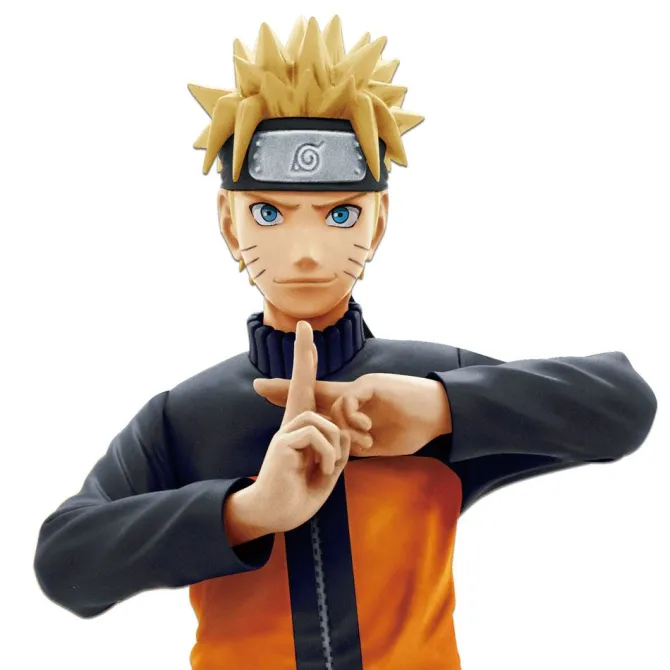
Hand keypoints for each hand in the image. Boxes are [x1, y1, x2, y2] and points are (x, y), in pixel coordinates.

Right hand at [241, 321, 351, 534]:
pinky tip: (322, 471)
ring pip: (318, 419)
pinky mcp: (281, 444)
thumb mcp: (327, 470)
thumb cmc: (299, 495)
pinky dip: (326, 454)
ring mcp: (283, 434)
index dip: (308, 368)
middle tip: (304, 326)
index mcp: (303, 430)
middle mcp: (290, 426)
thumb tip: (340, 431)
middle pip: (300, 385)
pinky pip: (313, 435)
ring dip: (333, 446)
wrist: (275, 518)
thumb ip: (335, 448)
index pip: (308, 393)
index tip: (309, 343)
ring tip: (328, 470)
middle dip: (302, 355)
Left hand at [253, 372, 451, 457]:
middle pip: (313, 390)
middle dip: (286, 389)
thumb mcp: (376, 442)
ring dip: (340, 427)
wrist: (439, 414)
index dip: (294, 399)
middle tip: (258, 387)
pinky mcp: (372, 385)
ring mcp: (361, 387)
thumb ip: (353, 444)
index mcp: (351, 407)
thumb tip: (335, 454)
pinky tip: (367, 433)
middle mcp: (352, 393)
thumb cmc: (412, 428)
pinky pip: (350, 401)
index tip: (266, 396)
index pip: (317, 401)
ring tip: (361, 443)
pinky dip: (354, 420)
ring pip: (333, 402)